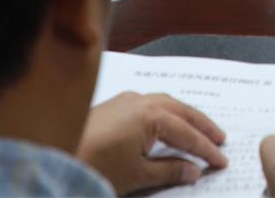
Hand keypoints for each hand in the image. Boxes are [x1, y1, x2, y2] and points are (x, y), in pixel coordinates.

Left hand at [79, 92, 226, 193]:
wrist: (53, 155)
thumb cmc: (96, 166)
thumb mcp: (138, 175)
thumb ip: (169, 171)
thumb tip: (193, 171)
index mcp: (151, 115)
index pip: (187, 133)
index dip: (206, 148)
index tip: (221, 160)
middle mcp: (141, 100)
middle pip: (181, 110)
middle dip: (201, 124)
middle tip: (219, 138)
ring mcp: (125, 99)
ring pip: (165, 103)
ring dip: (184, 116)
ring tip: (198, 130)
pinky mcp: (113, 105)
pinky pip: (149, 103)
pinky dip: (165, 113)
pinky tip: (166, 124)